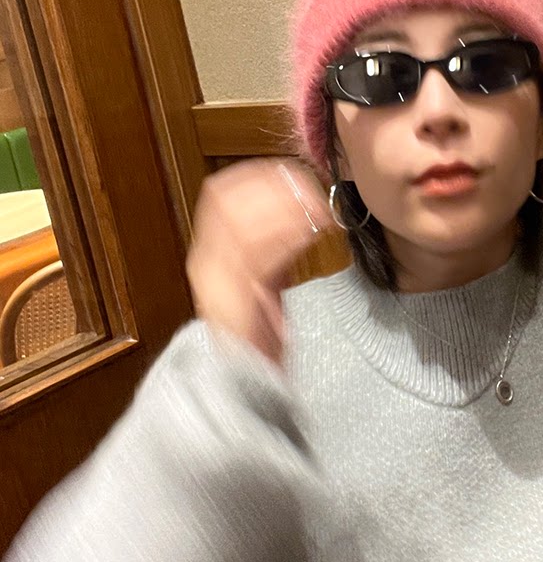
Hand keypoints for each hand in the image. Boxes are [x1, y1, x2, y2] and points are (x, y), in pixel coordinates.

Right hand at [186, 160, 331, 364]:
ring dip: (284, 207)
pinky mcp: (235, 300)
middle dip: (272, 186)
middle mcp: (205, 260)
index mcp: (210, 252)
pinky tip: (311, 230)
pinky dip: (287, 234)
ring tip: (319, 210)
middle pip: (225, 198)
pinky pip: (258, 254)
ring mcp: (216, 280)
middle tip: (312, 190)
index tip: (295, 174)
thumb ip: (274, 246)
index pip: (220, 193)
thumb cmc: (259, 333)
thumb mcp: (267, 279)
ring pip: (240, 220)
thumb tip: (299, 207)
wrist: (246, 386)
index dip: (256, 176)